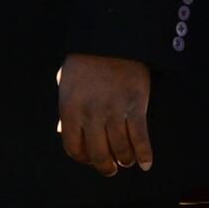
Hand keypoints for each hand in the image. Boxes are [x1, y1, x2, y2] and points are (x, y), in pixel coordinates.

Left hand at [56, 53, 155, 175]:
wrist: (111, 38)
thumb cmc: (86, 62)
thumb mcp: (66, 84)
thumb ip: (65, 110)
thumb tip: (63, 133)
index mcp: (69, 109)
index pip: (73, 148)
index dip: (83, 159)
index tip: (90, 160)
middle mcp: (90, 114)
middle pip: (98, 154)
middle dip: (105, 166)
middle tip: (111, 169)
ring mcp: (114, 111)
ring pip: (121, 149)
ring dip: (125, 160)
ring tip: (127, 161)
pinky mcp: (136, 106)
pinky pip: (140, 138)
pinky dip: (145, 154)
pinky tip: (146, 163)